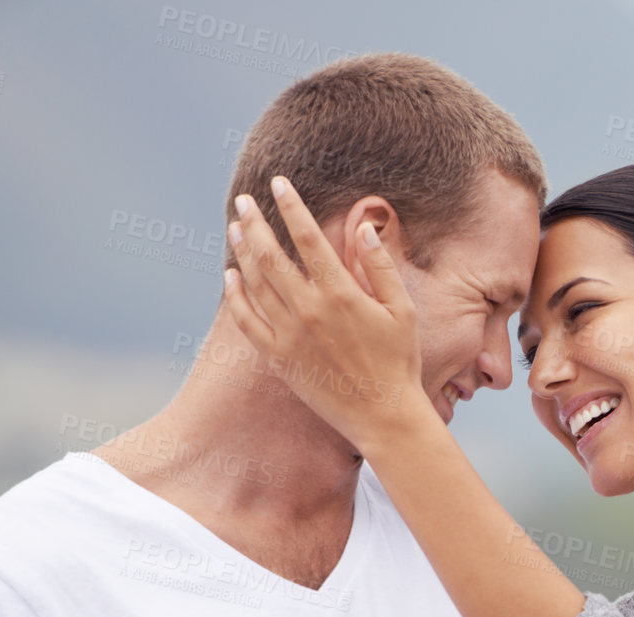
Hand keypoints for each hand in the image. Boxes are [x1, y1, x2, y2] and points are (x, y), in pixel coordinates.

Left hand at [223, 175, 431, 454]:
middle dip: (255, 222)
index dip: (291, 206)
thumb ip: (381, 268)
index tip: (278, 184)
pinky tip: (230, 277)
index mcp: (342, 294)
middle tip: (244, 200)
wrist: (383, 416)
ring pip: (255, 284)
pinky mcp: (279, 359)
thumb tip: (364, 229)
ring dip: (243, 251)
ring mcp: (290, 335)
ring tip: (237, 228)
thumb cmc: (398, 362)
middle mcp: (310, 311)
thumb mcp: (402, 311)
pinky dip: (236, 296)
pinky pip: (247, 321)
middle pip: (271, 255)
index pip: (307, 238)